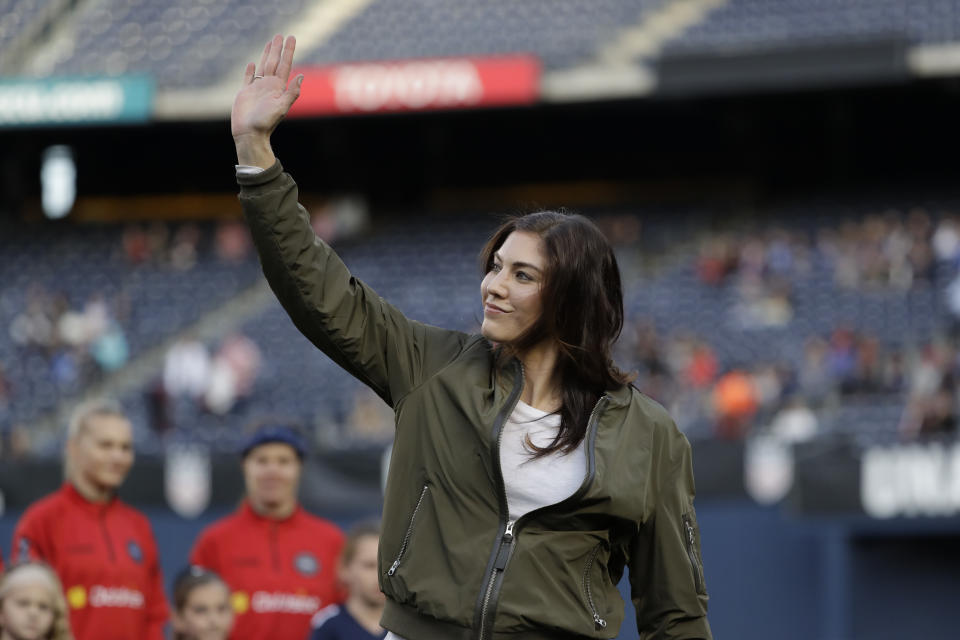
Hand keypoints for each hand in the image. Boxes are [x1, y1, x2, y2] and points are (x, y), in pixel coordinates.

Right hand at [232, 34, 302, 166]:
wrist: (250, 134)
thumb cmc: (265, 123)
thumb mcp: (281, 107)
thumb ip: (291, 93)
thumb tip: (301, 76)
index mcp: (278, 87)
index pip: (285, 65)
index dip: (288, 51)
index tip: (292, 38)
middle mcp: (269, 86)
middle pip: (275, 62)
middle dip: (278, 49)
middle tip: (281, 35)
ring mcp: (257, 88)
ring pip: (263, 66)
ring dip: (267, 54)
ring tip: (270, 43)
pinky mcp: (245, 93)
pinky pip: (248, 78)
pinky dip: (250, 70)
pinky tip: (252, 63)